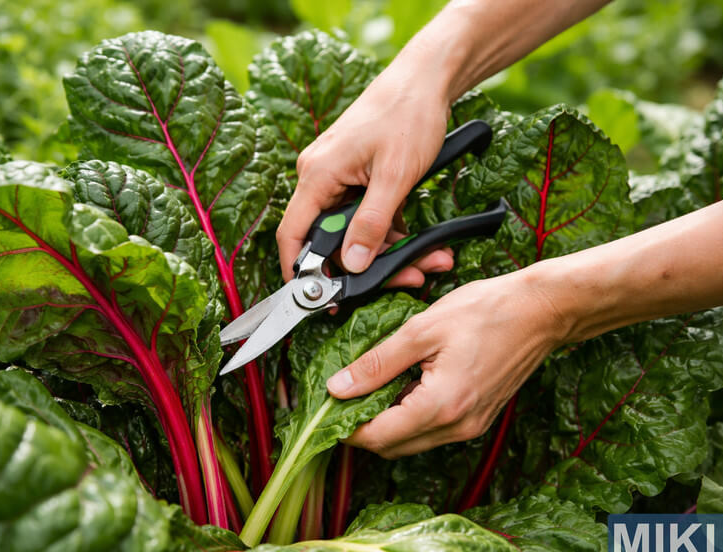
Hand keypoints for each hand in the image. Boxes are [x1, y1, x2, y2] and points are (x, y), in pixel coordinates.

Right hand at [276, 66, 453, 286]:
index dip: (300, 272)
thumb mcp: (395, 176)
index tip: (318, 300)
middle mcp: (320, 176)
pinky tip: (422, 244)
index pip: (293, 234)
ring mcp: (339, 176)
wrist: (426, 79)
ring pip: (355, 230)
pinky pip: (368, 216)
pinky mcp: (358, 177)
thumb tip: (355, 265)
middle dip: (370, 264)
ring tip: (429, 261)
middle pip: (332, 238)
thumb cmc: (408, 116)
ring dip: (390, 250)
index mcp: (318, 174)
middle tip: (406, 278)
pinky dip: (392, 231)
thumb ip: (373, 223)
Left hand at [326, 269, 568, 457]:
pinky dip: (411, 416)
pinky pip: (433, 429)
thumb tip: (338, 387)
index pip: (378, 437)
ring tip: (371, 387)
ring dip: (387, 423)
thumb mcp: (422, 329)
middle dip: (362, 429)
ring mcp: (471, 426)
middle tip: (343, 397)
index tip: (326, 409)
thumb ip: (377, 363)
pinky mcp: (478, 418)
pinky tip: (403, 386)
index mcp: (441, 406)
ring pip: (412, 441)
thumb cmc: (488, 311)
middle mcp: (458, 426)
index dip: (345, 428)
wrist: (542, 311)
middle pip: (393, 447)